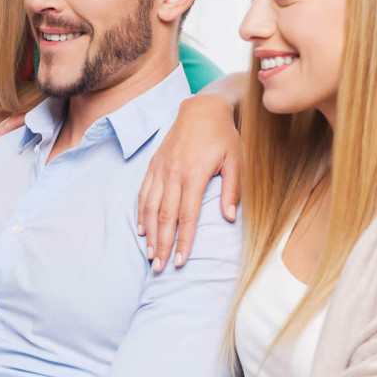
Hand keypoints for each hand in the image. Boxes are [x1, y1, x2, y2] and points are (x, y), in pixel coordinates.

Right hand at [138, 94, 239, 271]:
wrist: (201, 109)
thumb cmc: (223, 136)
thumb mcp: (235, 160)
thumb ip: (232, 190)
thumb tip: (229, 218)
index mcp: (194, 175)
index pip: (187, 216)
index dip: (183, 240)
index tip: (180, 260)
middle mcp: (173, 174)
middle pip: (165, 216)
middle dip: (162, 244)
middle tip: (160, 267)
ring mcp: (160, 170)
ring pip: (150, 207)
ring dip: (149, 233)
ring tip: (150, 254)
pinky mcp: (154, 166)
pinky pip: (143, 194)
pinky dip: (141, 214)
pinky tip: (142, 230)